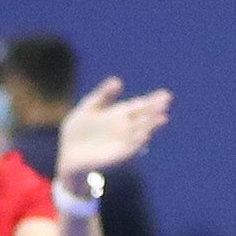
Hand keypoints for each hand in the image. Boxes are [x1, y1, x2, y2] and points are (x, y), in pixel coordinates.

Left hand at [51, 80, 170, 178]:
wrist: (69, 155)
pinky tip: (145, 134)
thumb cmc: (78, 131)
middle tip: (167, 101)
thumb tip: (118, 80)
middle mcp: (125, 127)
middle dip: (155, 110)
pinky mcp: (119, 154)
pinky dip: (139, 141)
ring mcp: (124, 140)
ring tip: (161, 116)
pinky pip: (132, 147)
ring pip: (141, 130)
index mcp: (119, 114)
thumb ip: (103, 95)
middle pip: (144, 117)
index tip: (165, 95)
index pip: (139, 106)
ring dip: (151, 124)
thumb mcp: (88, 108)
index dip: (152, 100)